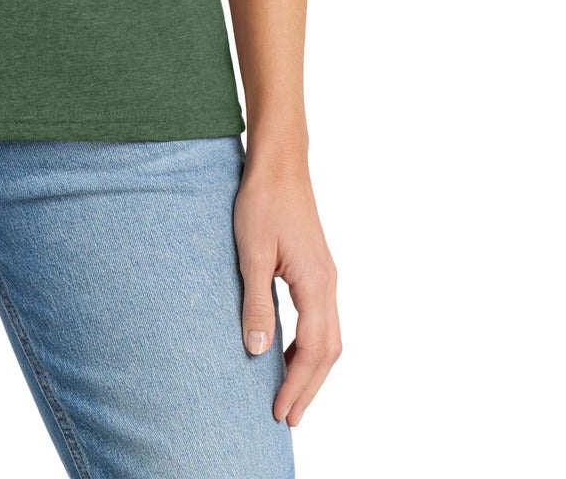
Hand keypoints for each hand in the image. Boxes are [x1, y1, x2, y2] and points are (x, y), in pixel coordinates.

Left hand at [234, 149, 341, 428]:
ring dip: (310, 369)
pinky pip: (320, 320)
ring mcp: (325, 277)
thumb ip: (256, 303)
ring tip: (287, 394)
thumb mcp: (252, 253)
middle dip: (309, 387)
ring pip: (328, 337)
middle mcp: (328, 284)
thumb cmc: (263, 201)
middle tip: (287, 417)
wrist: (279, 162)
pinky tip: (285, 351)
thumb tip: (256, 352)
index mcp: (316, 284)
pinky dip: (308, 345)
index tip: (281, 411)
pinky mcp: (317, 269)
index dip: (297, 385)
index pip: (313, 350)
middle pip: (328, 351)